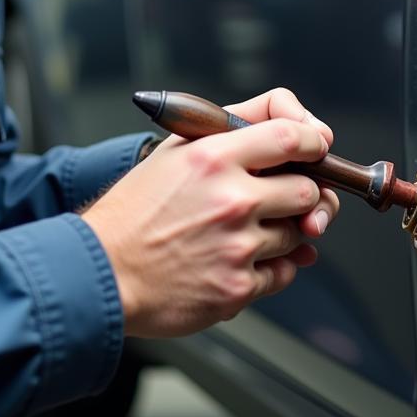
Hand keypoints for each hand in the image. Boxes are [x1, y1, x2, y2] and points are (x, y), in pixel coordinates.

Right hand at [82, 87, 339, 337]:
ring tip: (244, 232)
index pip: (292, 136)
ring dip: (282, 232)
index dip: (313, 142)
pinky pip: (283, 273)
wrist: (101, 271)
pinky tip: (239, 259)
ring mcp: (237, 246)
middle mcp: (232, 199)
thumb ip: (230, 130)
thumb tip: (289, 128)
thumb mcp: (174, 151)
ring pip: (297, 234)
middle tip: (283, 198)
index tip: (315, 149)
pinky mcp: (238, 288)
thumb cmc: (135, 211)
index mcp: (214, 157)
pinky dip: (271, 267)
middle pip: (308, 190)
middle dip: (301, 194)